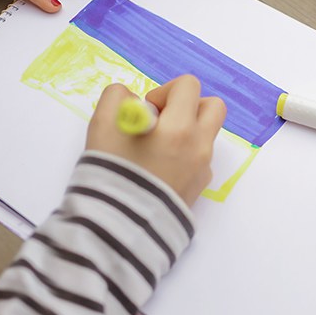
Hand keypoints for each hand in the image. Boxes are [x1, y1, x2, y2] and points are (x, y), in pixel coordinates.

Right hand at [86, 76, 226, 206]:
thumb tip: (134, 101)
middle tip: (161, 121)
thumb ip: (117, 98)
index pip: (188, 86)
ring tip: (156, 147)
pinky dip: (184, 156)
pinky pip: (199, 160)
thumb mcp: (102, 125)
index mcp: (180, 128)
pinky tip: (159, 169)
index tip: (145, 111)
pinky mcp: (199, 189)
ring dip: (186, 131)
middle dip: (188, 106)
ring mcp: (203, 170)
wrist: (118, 228)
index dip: (164, 91)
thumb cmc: (110, 173)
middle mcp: (199, 147)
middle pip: (213, 107)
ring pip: (206, 135)